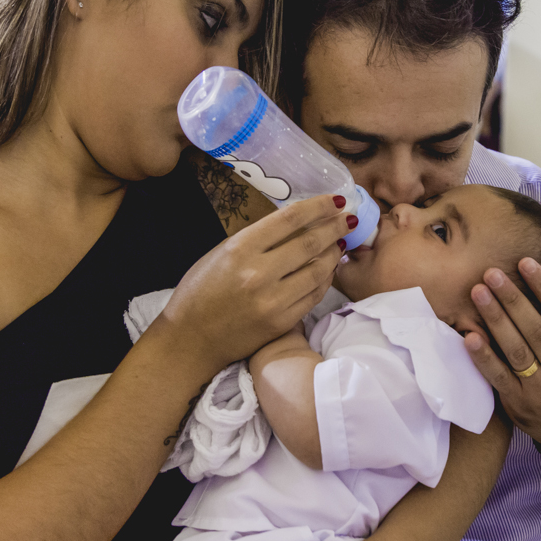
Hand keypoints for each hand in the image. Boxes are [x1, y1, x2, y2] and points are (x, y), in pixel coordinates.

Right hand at [159, 195, 352, 367]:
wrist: (192, 339)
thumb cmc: (201, 291)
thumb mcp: (222, 253)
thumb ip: (257, 240)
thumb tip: (295, 224)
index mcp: (240, 248)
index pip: (290, 219)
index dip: (318, 207)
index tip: (335, 200)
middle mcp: (259, 273)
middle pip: (310, 243)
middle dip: (335, 227)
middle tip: (348, 218)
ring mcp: (273, 300)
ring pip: (318, 270)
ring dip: (334, 253)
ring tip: (341, 242)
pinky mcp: (282, 322)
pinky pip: (314, 295)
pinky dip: (325, 279)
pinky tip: (329, 269)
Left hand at [464, 258, 540, 447]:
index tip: (526, 263)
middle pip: (537, 330)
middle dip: (513, 298)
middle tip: (492, 273)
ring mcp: (540, 390)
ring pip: (516, 350)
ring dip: (495, 320)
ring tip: (478, 293)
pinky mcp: (517, 403)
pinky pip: (498, 377)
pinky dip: (482, 357)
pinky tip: (469, 335)